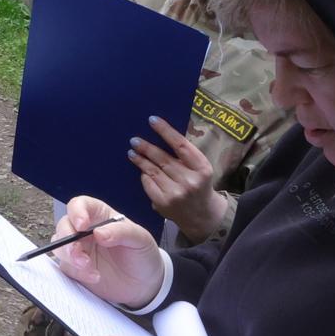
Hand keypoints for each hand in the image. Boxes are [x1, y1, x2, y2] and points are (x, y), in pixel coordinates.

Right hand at [51, 195, 164, 307]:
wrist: (144, 286)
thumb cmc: (142, 255)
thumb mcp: (141, 239)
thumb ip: (122, 232)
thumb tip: (99, 233)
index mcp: (100, 215)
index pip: (80, 205)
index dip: (76, 212)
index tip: (81, 225)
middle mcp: (85, 230)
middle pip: (64, 225)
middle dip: (68, 239)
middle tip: (80, 254)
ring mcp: (78, 249)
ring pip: (59, 246)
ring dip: (71, 257)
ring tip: (90, 268)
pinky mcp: (75, 268)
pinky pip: (65, 267)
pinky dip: (76, 272)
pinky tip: (94, 277)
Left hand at [129, 116, 225, 239]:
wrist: (202, 215)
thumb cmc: (198, 184)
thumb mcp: (200, 169)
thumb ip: (185, 155)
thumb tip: (161, 132)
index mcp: (202, 168)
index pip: (181, 145)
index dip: (166, 131)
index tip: (153, 120)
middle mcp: (190, 181)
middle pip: (163, 159)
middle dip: (147, 147)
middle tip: (134, 140)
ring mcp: (176, 193)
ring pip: (153, 171)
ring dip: (140, 160)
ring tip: (132, 152)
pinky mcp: (164, 203)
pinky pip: (149, 184)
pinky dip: (144, 176)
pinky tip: (141, 170)